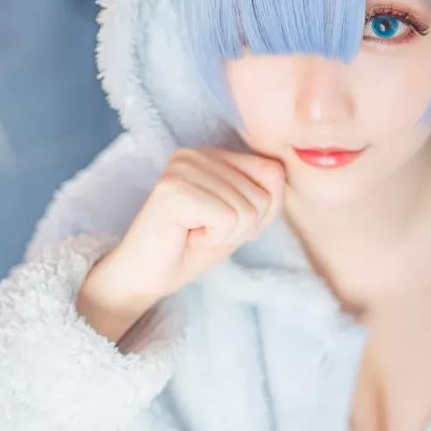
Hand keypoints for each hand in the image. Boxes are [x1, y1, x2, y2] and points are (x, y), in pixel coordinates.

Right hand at [76, 147, 286, 341]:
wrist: (146, 277)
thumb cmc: (190, 250)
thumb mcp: (239, 219)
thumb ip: (263, 196)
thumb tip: (284, 174)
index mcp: (212, 154)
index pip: (273, 172)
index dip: (263, 211)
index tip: (227, 224)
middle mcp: (196, 153)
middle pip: (263, 193)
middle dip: (243, 227)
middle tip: (206, 232)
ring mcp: (183, 168)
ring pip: (247, 209)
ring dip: (226, 235)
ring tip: (196, 234)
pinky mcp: (174, 191)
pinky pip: (228, 219)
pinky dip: (214, 239)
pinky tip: (188, 237)